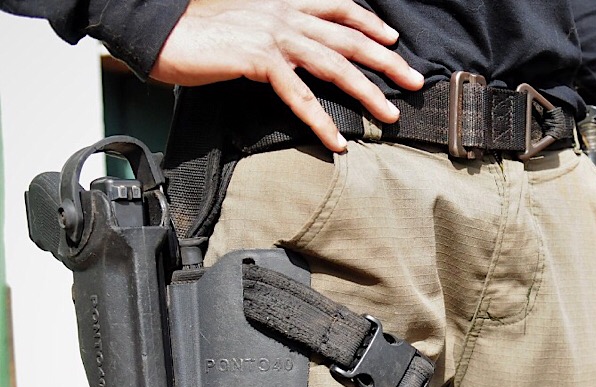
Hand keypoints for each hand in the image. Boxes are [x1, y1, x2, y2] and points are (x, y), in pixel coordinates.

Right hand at [150, 0, 423, 151]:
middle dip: (387, 62)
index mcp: (284, 2)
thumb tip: (294, 51)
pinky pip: (298, 95)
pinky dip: (320, 121)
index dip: (370, 22)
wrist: (158, 29)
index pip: (339, 6)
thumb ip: (275, 32)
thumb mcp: (245, 23)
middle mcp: (285, 14)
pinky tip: (337, 142)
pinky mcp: (258, 60)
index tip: (393, 41)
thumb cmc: (198, 32)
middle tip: (415, 83)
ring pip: (334, 65)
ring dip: (367, 92)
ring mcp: (273, 36)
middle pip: (349, 38)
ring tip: (391, 115)